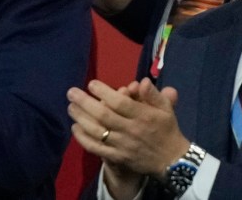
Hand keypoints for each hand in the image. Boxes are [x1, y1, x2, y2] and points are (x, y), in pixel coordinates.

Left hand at [68, 78, 189, 191]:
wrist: (171, 160)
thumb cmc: (166, 129)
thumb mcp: (165, 109)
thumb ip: (153, 94)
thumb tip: (142, 81)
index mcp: (143, 116)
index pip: (120, 103)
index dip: (104, 93)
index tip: (91, 84)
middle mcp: (131, 130)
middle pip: (104, 116)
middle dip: (85, 103)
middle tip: (71, 93)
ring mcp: (122, 145)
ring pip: (97, 132)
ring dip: (81, 119)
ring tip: (70, 107)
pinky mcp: (117, 157)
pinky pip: (97, 149)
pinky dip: (84, 139)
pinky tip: (75, 129)